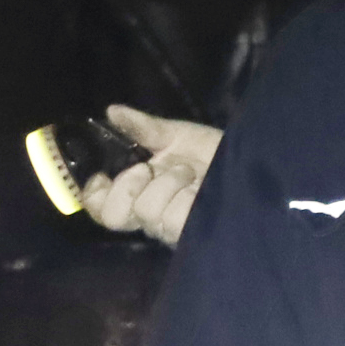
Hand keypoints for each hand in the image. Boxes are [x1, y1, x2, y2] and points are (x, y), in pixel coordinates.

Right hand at [84, 105, 221, 247]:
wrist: (252, 165)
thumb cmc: (214, 154)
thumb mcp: (177, 135)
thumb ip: (143, 127)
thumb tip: (111, 111)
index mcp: (139, 192)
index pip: (101, 209)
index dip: (92, 195)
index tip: (102, 175)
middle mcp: (149, 214)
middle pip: (113, 216)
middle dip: (128, 185)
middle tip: (148, 168)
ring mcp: (169, 227)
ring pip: (146, 211)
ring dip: (166, 183)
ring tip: (187, 172)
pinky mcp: (190, 234)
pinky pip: (172, 218)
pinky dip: (184, 197)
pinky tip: (199, 189)